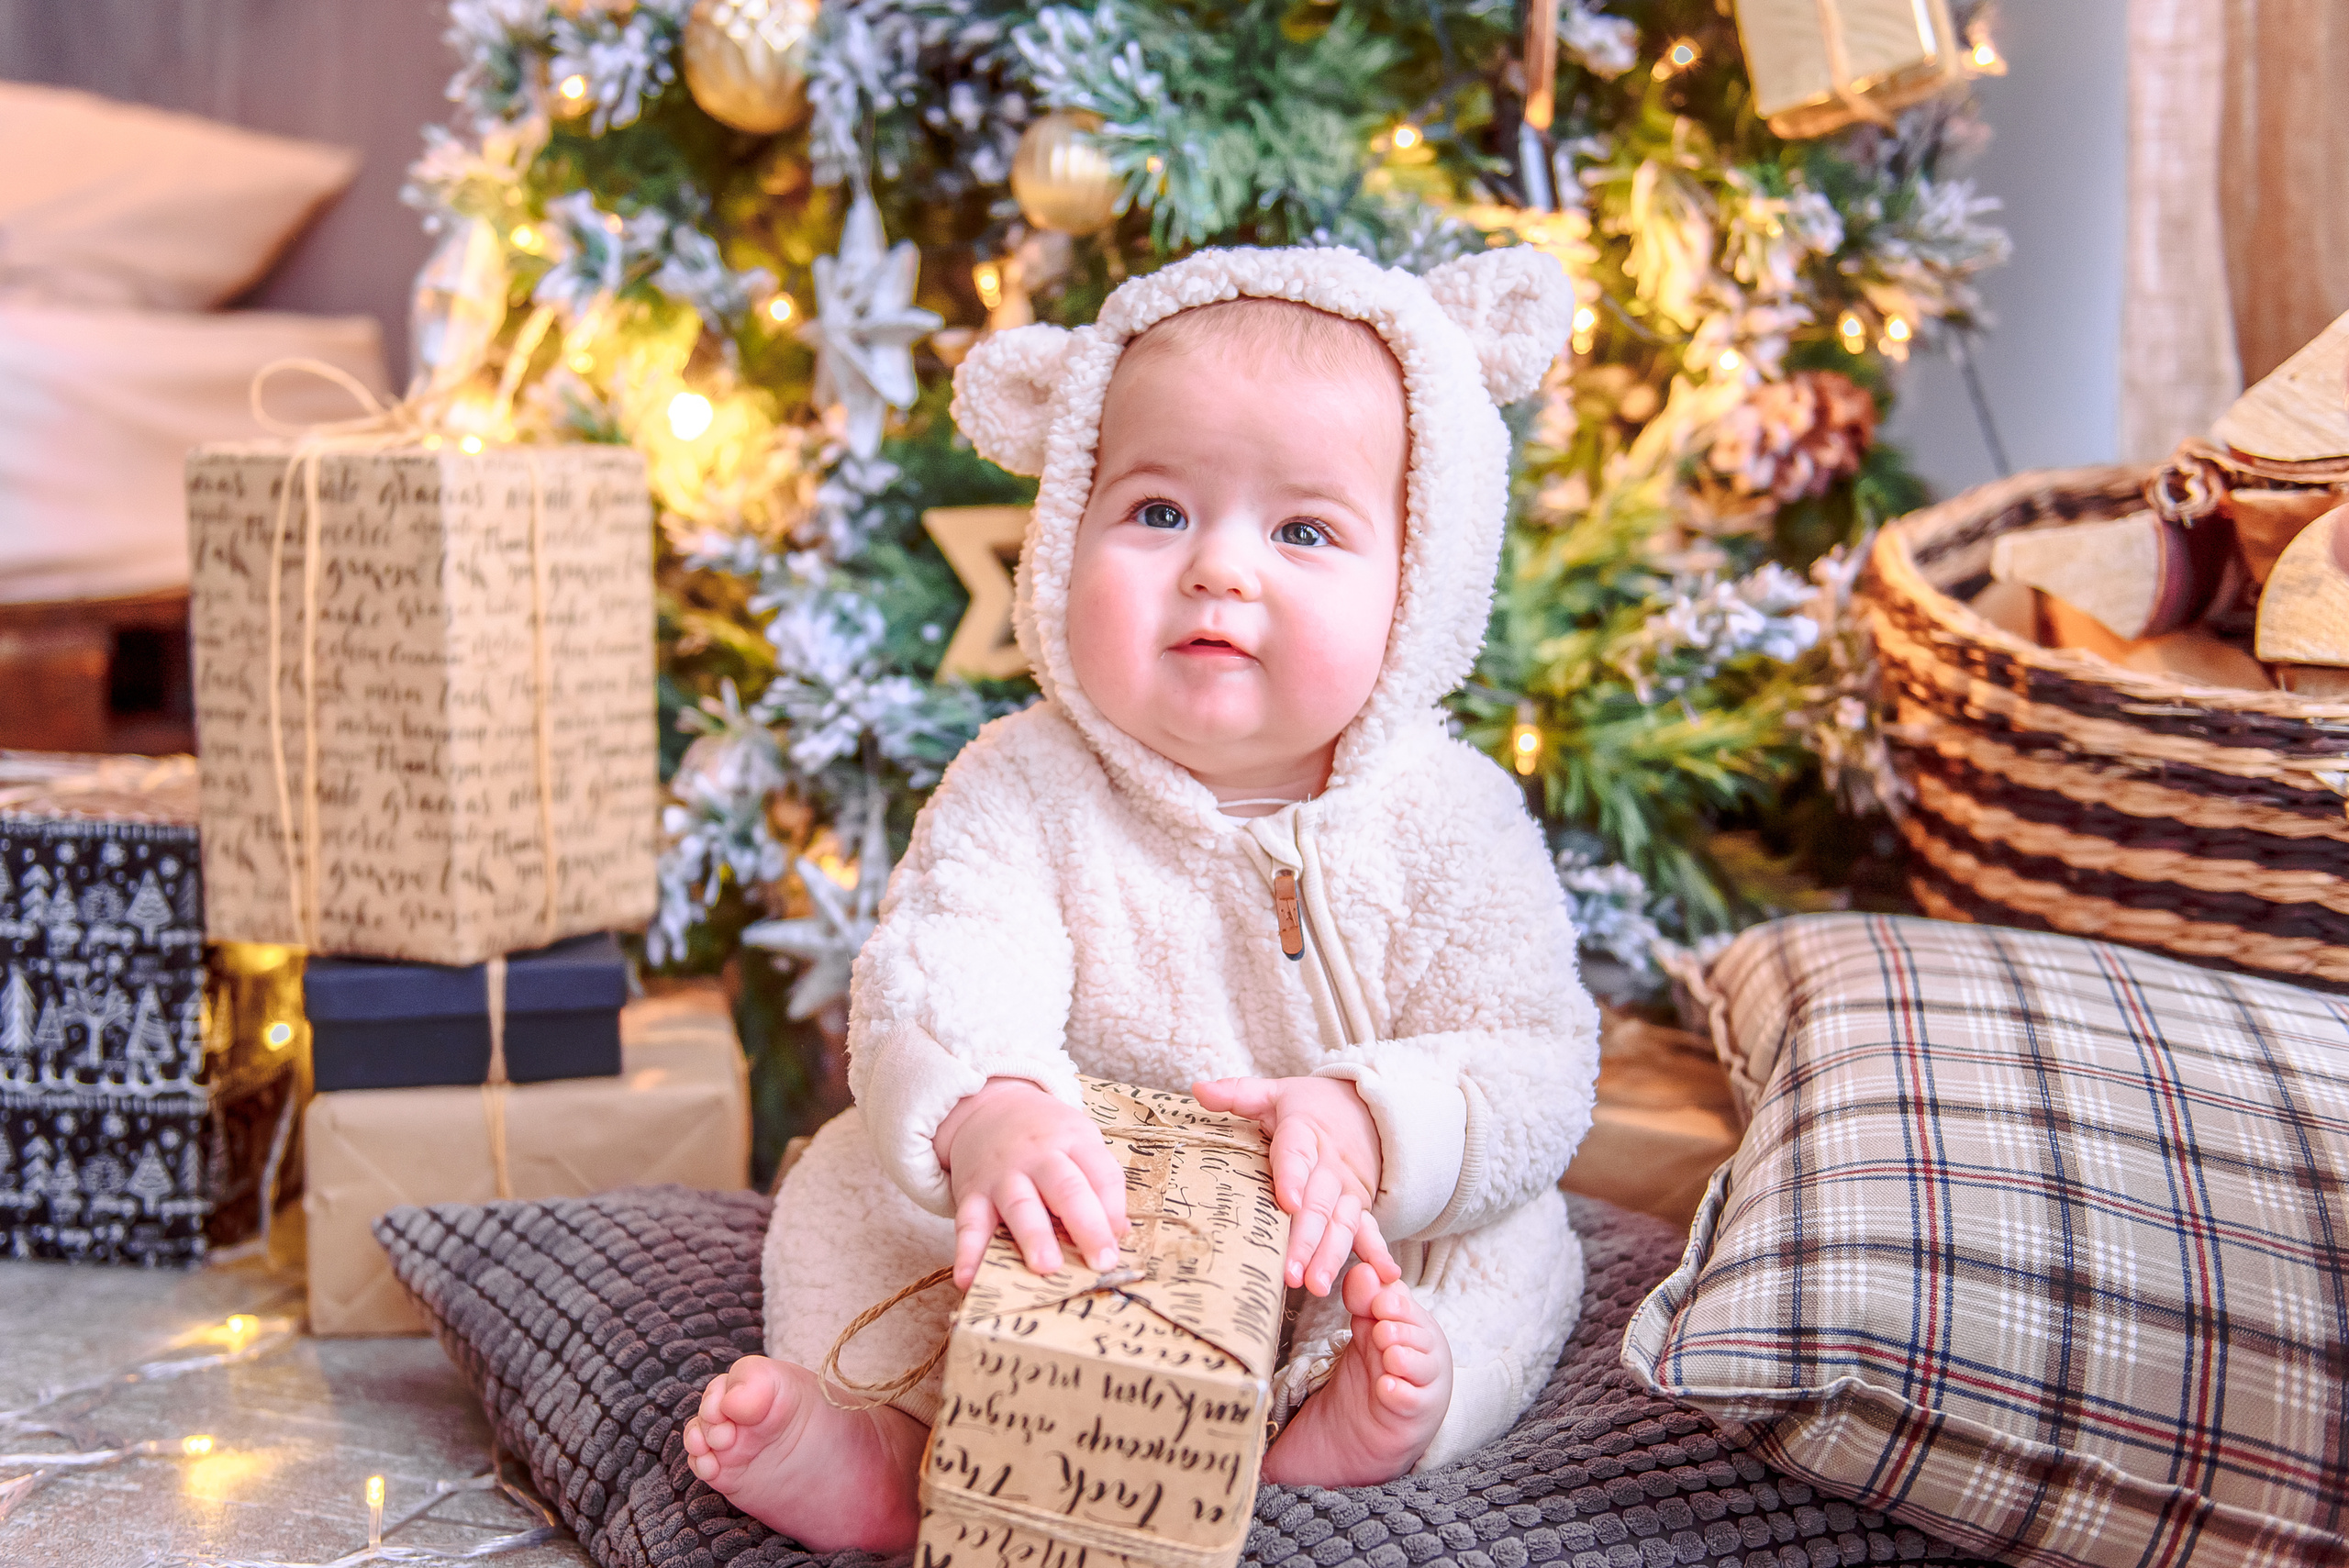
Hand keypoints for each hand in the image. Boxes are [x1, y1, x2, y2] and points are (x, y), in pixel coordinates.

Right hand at [934, 1078, 1129, 1289]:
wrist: (990, 1106)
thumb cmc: (1046, 1136)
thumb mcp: (1080, 1142)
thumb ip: (1101, 1184)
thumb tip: (1119, 1232)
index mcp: (1074, 1141)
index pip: (1102, 1174)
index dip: (1114, 1209)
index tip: (1118, 1241)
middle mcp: (1038, 1156)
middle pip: (1066, 1189)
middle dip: (1086, 1227)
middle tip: (1101, 1262)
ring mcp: (1002, 1175)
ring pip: (1019, 1205)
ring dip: (1034, 1237)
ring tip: (1048, 1267)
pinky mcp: (971, 1193)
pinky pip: (969, 1224)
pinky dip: (967, 1254)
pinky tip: (969, 1280)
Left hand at [1191, 1075, 1398, 1295]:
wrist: (1365, 1109)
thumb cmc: (1309, 1107)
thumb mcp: (1275, 1093)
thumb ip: (1238, 1094)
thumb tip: (1197, 1089)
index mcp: (1304, 1132)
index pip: (1296, 1154)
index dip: (1293, 1176)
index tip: (1287, 1202)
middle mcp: (1330, 1164)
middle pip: (1317, 1204)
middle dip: (1305, 1239)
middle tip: (1290, 1271)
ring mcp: (1348, 1189)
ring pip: (1341, 1224)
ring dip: (1329, 1256)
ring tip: (1314, 1284)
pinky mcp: (1360, 1206)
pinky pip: (1368, 1231)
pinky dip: (1376, 1253)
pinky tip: (1383, 1276)